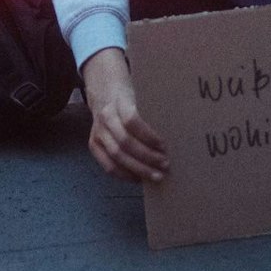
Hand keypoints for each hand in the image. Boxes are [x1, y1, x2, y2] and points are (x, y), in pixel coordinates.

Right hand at [79, 47, 169, 182]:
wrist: (104, 92)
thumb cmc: (131, 97)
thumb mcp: (141, 95)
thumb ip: (153, 112)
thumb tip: (176, 133)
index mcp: (119, 102)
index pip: (132, 121)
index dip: (149, 136)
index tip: (165, 145)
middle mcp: (105, 117)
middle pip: (125, 142)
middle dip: (147, 157)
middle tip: (165, 164)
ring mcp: (97, 132)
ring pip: (116, 156)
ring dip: (138, 169)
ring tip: (156, 175)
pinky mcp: (93, 145)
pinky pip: (108, 166)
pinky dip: (124, 175)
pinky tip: (139, 178)